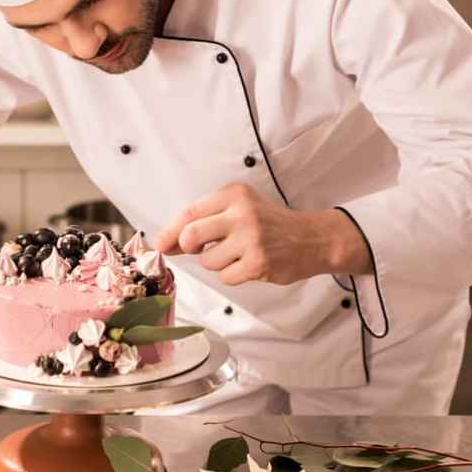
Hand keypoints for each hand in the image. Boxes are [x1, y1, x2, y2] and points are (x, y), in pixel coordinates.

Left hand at [152, 183, 370, 285]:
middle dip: (188, 248)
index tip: (161, 244)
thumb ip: (204, 222)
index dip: (170, 232)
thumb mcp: (238, 210)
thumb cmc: (268, 224)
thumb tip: (165, 243)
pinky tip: (248, 265)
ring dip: (216, 263)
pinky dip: (232, 275)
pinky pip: (225, 277)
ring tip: (237, 254)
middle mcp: (242, 213)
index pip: (189, 213)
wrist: (310, 238)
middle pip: (191, 236)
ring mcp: (251, 238)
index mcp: (233, 195)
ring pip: (207, 260)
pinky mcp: (259, 263)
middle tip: (200, 249)